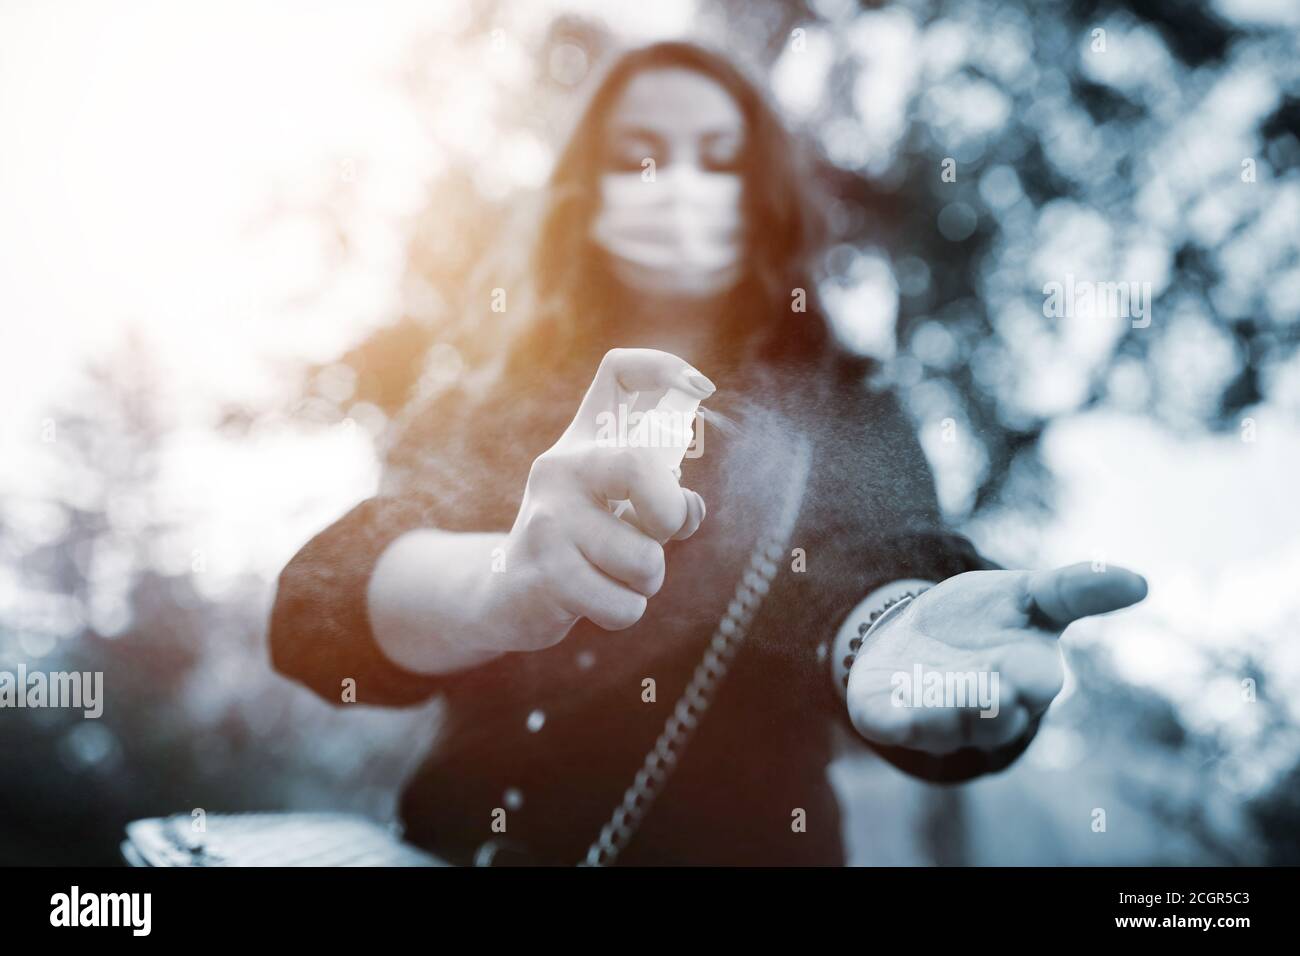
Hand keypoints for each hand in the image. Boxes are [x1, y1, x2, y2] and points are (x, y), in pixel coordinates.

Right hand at [494, 348, 713, 650]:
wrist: (504, 596)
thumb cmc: (580, 547)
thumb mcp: (621, 512)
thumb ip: (664, 502)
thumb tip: (690, 508)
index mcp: (585, 441)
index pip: (618, 371)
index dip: (665, 367)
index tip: (703, 390)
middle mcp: (561, 466)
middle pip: (638, 465)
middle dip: (669, 514)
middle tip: (658, 534)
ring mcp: (548, 518)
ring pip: (643, 558)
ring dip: (646, 581)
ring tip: (615, 575)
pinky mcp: (543, 571)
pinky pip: (622, 604)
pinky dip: (624, 610)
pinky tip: (597, 600)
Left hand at [846, 563, 1146, 755]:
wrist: (913, 634)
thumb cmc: (982, 619)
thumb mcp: (1028, 595)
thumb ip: (1076, 590)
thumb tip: (1141, 582)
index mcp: (1025, 675)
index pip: (1037, 683)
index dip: (1032, 678)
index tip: (1030, 672)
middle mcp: (985, 706)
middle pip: (995, 716)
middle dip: (993, 706)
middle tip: (995, 691)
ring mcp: (937, 716)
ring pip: (946, 727)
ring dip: (946, 717)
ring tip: (943, 701)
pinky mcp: (893, 719)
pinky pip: (897, 728)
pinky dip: (897, 724)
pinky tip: (893, 716)